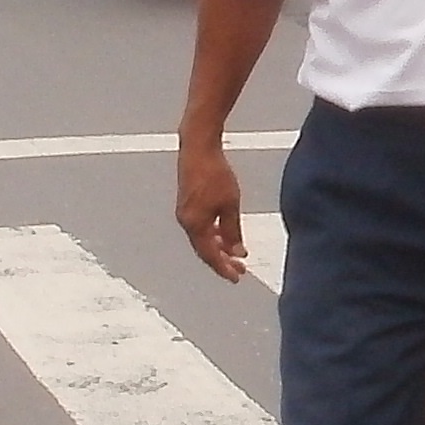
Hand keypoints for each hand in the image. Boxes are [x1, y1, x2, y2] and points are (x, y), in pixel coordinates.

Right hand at [176, 145, 249, 280]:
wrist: (198, 147)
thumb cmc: (214, 173)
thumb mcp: (230, 205)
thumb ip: (233, 231)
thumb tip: (237, 251)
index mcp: (195, 225)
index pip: (210, 255)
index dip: (223, 268)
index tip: (236, 277)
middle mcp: (186, 221)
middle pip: (204, 249)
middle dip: (222, 260)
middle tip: (239, 269)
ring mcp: (185, 212)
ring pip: (202, 238)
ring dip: (218, 247)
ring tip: (234, 253)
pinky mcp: (187, 203)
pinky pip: (200, 226)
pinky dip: (213, 233)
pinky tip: (224, 233)